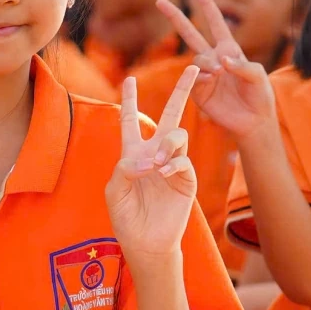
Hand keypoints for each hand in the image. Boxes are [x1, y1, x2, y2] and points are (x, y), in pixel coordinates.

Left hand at [105, 65, 197, 261]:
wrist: (147, 242)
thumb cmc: (127, 218)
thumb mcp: (115, 190)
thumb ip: (125, 168)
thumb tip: (148, 157)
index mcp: (134, 153)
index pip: (132, 120)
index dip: (131, 99)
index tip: (130, 79)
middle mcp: (156, 154)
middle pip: (170, 115)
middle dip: (182, 91)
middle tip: (194, 68)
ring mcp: (173, 165)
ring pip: (177, 136)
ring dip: (167, 144)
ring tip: (157, 164)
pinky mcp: (186, 179)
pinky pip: (183, 160)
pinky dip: (173, 163)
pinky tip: (164, 173)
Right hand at [158, 0, 275, 142]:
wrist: (253, 121)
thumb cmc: (259, 96)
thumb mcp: (258, 76)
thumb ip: (242, 65)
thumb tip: (221, 60)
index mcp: (230, 50)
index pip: (216, 23)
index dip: (207, 5)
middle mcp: (214, 59)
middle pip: (191, 33)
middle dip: (176, 17)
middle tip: (160, 1)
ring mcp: (204, 75)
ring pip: (196, 58)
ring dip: (206, 62)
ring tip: (219, 73)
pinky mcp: (198, 92)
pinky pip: (192, 78)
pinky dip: (200, 77)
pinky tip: (211, 80)